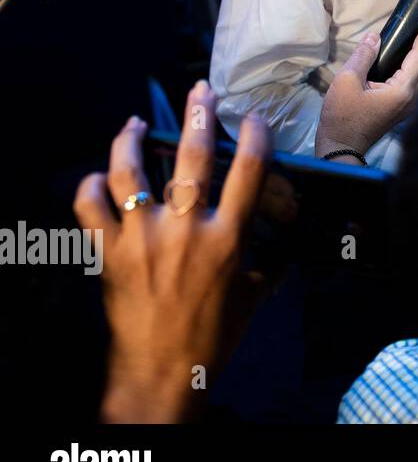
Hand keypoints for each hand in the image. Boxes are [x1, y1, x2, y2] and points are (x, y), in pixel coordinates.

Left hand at [75, 81, 270, 422]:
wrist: (162, 371)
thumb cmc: (213, 338)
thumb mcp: (253, 297)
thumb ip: (268, 266)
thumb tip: (283, 251)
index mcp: (228, 238)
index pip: (249, 171)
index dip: (254, 136)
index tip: (253, 118)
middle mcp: (186, 229)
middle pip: (193, 157)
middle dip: (199, 115)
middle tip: (200, 90)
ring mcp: (142, 238)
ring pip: (131, 173)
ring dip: (131, 140)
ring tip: (135, 123)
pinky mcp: (108, 253)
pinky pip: (90, 209)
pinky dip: (90, 188)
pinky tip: (98, 178)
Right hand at [315, 19, 417, 156]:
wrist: (340, 148)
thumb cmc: (342, 117)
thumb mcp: (347, 80)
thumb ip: (363, 56)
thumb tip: (374, 37)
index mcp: (402, 91)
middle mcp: (410, 99)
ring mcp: (406, 106)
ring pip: (415, 74)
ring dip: (414, 55)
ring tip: (413, 35)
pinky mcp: (398, 109)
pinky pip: (407, 83)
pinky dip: (405, 68)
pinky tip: (399, 58)